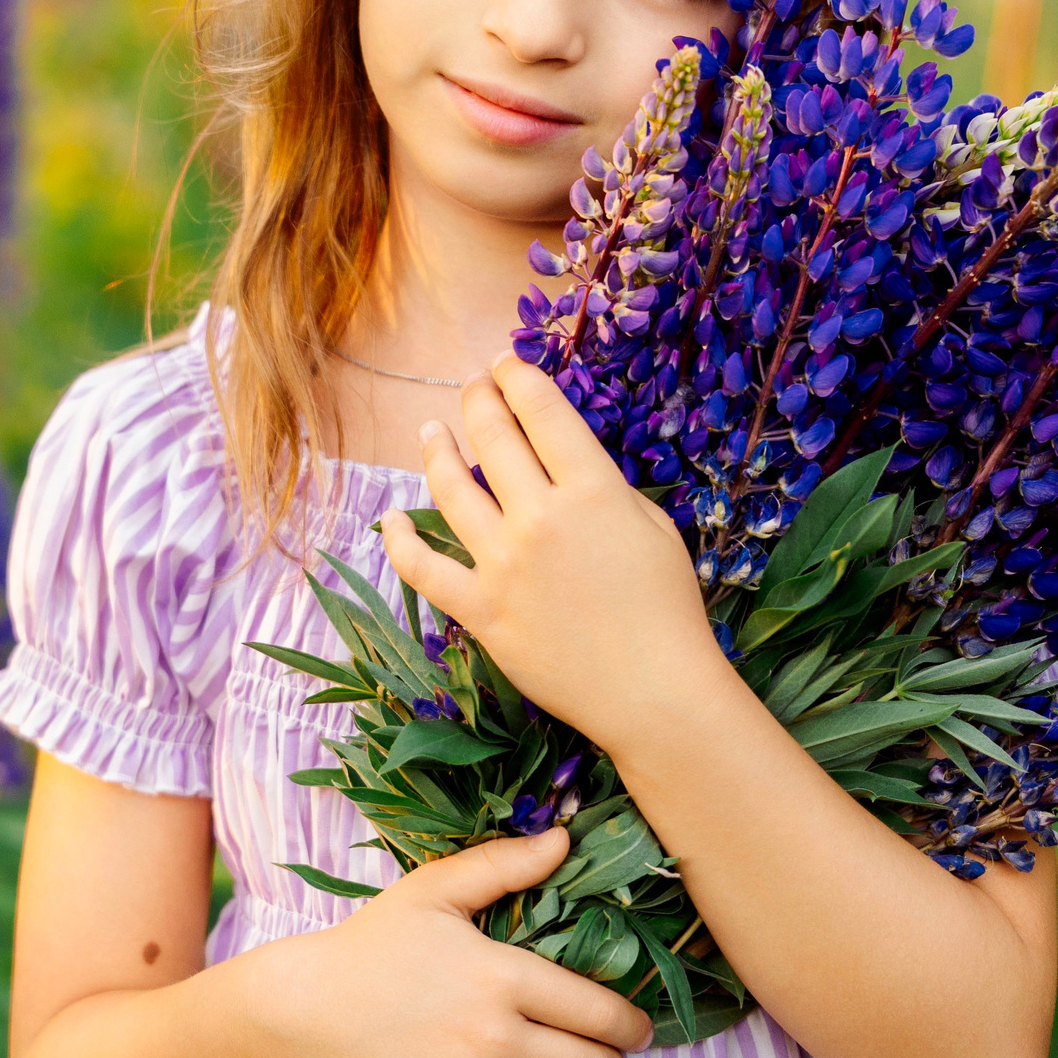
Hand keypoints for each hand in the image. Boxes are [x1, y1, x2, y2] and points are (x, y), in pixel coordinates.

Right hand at [251, 826, 650, 1057]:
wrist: (300, 1014)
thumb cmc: (369, 947)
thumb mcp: (432, 893)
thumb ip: (502, 865)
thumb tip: (563, 838)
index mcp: (500, 978)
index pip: (599, 1012)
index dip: (629, 1023)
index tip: (636, 1026)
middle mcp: (493, 1039)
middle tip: (609, 1054)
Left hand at [380, 356, 728, 755]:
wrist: (655, 692)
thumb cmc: (668, 609)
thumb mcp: (653, 526)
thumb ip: (604, 487)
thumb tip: (562, 461)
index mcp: (592, 490)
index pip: (541, 410)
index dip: (517, 376)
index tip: (505, 364)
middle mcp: (540, 517)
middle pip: (493, 435)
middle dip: (478, 398)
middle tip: (473, 387)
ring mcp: (503, 564)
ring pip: (449, 488)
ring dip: (435, 450)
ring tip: (431, 431)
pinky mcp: (481, 610)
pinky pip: (422, 568)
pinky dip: (398, 539)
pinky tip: (389, 517)